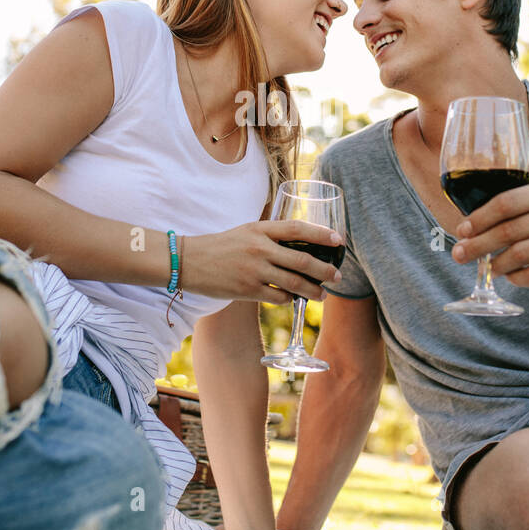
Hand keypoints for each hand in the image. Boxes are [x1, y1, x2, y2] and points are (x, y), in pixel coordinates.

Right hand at [182, 220, 343, 304]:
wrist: (189, 261)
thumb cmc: (221, 245)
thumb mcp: (246, 230)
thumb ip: (270, 233)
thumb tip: (299, 238)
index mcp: (260, 229)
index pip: (298, 229)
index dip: (321, 234)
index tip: (339, 240)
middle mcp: (260, 248)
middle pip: (302, 259)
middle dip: (325, 270)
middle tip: (338, 276)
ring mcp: (254, 270)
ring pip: (294, 283)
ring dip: (313, 290)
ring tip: (323, 295)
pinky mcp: (247, 290)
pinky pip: (278, 297)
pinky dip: (290, 300)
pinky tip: (295, 300)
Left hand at [450, 180, 528, 288]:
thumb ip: (518, 207)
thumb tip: (471, 227)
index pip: (506, 203)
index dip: (479, 218)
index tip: (462, 230)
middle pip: (508, 231)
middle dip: (478, 244)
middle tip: (460, 253)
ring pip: (518, 255)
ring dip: (495, 264)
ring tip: (487, 267)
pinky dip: (516, 278)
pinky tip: (510, 276)